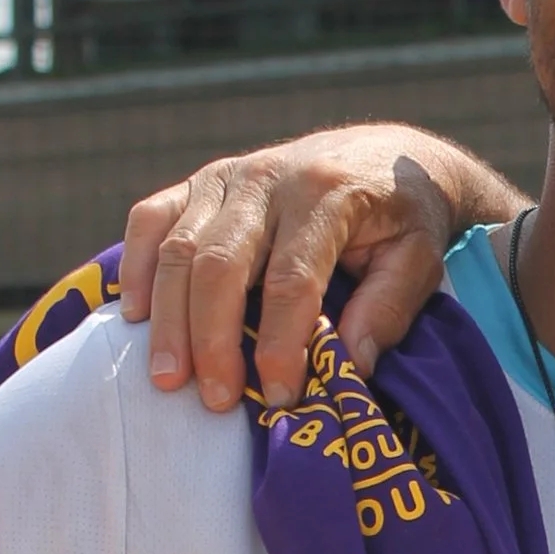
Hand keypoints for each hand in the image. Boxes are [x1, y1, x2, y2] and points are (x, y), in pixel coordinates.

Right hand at [121, 124, 525, 409]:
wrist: (384, 154)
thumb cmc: (403, 218)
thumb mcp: (419, 259)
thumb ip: (389, 308)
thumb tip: (349, 366)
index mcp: (326, 194)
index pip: (291, 278)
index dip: (281, 343)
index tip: (280, 397)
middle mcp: (268, 179)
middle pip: (220, 264)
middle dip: (212, 338)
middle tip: (215, 400)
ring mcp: (227, 176)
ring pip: (179, 246)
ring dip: (168, 318)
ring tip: (167, 378)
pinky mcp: (200, 181)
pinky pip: (151, 218)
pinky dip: (136, 266)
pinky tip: (135, 316)